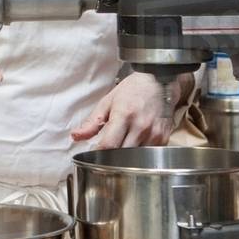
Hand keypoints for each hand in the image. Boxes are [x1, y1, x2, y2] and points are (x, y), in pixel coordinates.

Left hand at [72, 72, 187, 148]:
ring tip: (122, 148)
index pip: (109, 145)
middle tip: (107, 154)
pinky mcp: (163, 138)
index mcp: (124, 115)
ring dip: (127, 157)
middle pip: (122, 155)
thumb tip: (75, 136)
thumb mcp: (108, 102)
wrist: (159, 81)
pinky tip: (136, 145)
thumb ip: (91, 122)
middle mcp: (140, 126)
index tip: (94, 156)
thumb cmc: (132, 91)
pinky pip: (149, 154)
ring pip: (136, 158)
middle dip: (112, 158)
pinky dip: (140, 154)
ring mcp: (154, 133)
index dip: (99, 154)